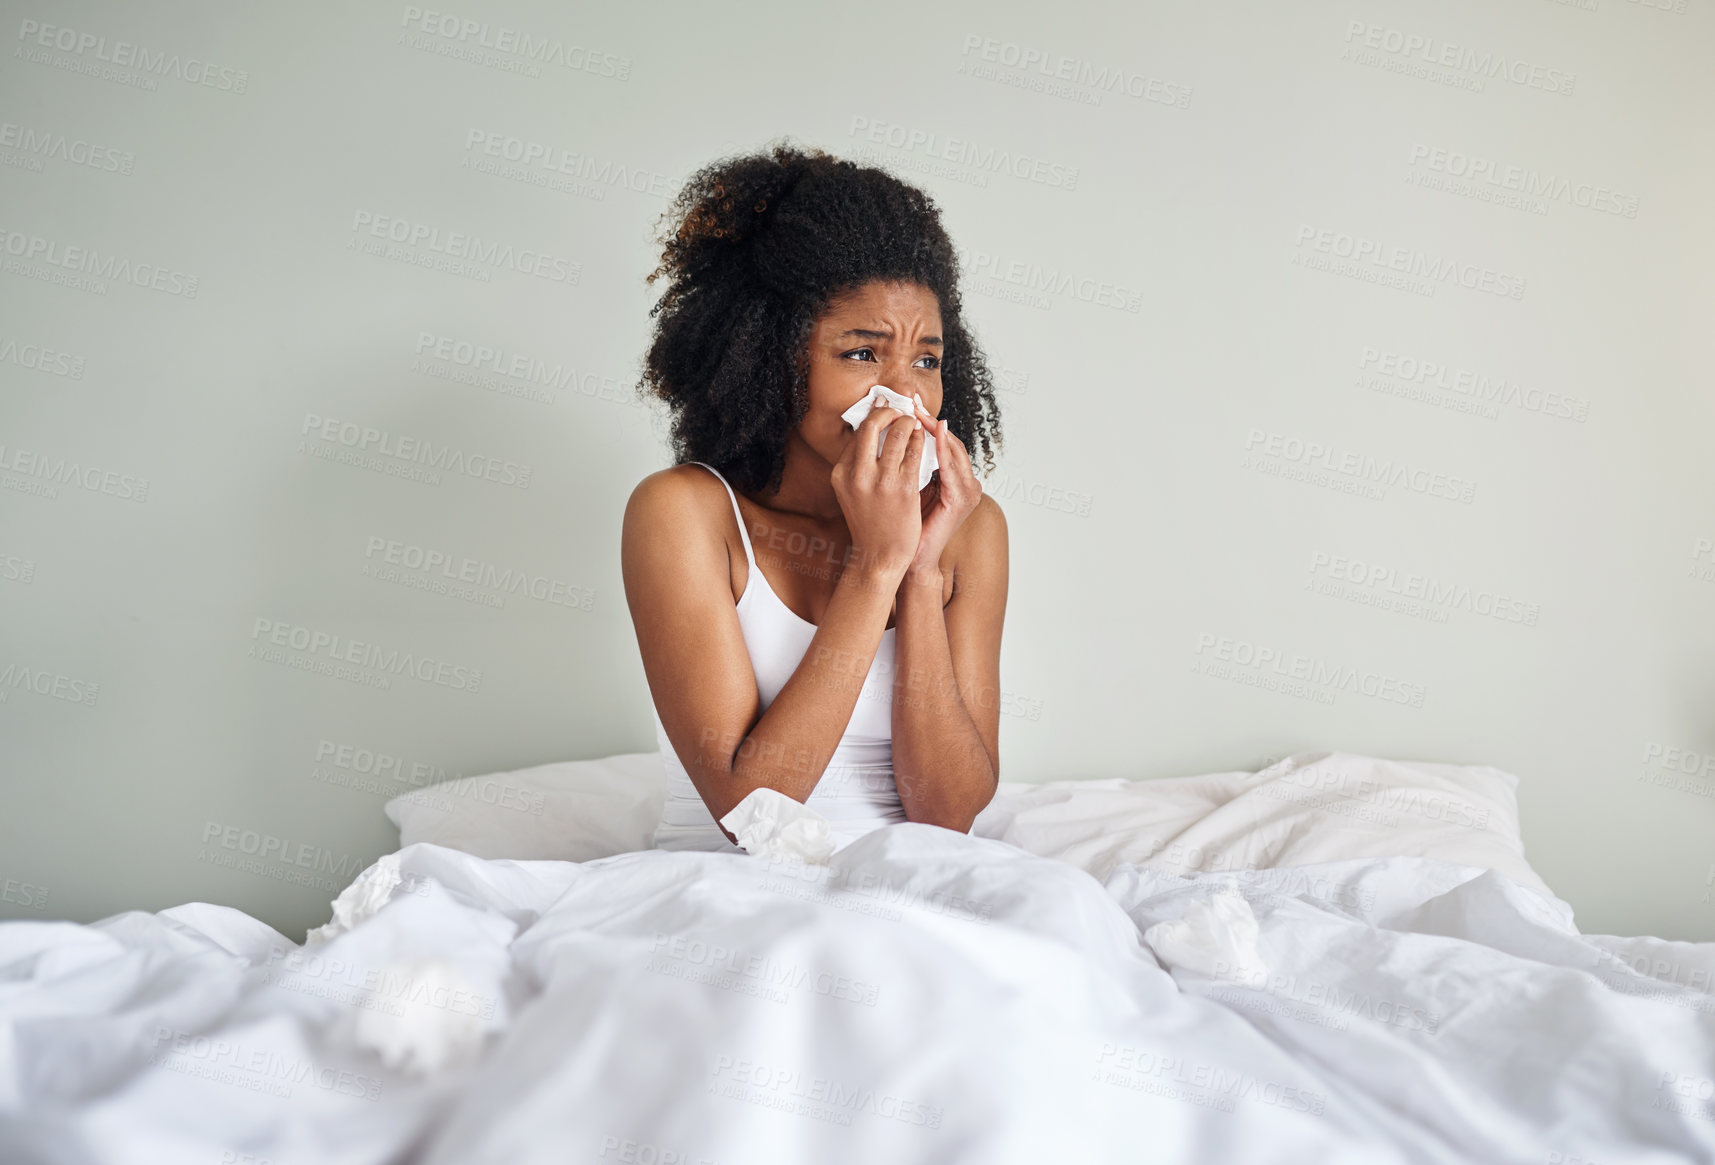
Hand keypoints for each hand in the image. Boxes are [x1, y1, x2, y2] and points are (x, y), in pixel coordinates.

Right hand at [830, 401, 926, 583]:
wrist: (879, 557)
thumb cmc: (869, 524)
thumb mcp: (851, 492)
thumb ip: (857, 465)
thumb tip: (869, 433)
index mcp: (840, 474)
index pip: (856, 434)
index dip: (872, 416)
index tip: (883, 406)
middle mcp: (857, 475)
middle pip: (871, 426)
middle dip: (889, 412)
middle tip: (900, 410)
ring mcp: (881, 481)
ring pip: (897, 434)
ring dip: (908, 423)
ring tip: (914, 421)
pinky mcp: (904, 489)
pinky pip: (915, 453)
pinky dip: (921, 441)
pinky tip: (925, 438)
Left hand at [908, 394, 981, 574]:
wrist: (908, 558)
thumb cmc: (904, 525)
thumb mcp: (906, 485)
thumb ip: (908, 461)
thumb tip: (889, 431)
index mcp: (954, 478)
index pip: (942, 441)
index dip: (926, 421)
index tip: (908, 402)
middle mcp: (966, 482)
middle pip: (950, 441)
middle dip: (930, 419)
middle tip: (913, 400)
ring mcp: (967, 491)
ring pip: (954, 450)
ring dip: (937, 429)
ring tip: (919, 412)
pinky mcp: (961, 500)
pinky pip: (952, 468)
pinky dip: (943, 450)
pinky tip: (932, 434)